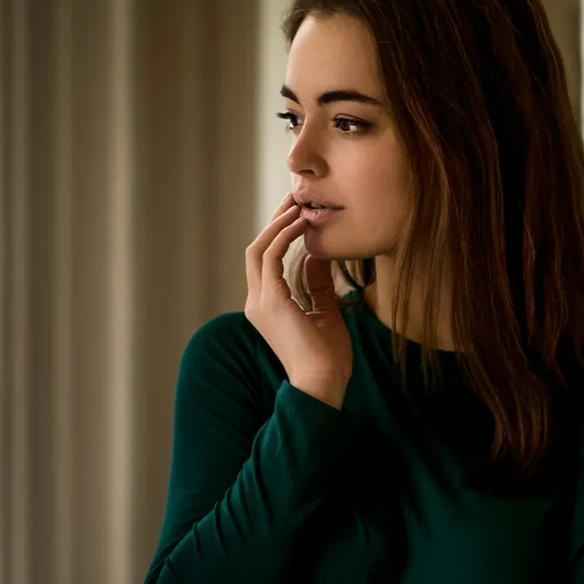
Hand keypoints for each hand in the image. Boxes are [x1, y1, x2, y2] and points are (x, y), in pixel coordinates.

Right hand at [245, 193, 352, 408]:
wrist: (324, 383)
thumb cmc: (328, 356)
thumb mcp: (324, 311)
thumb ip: (317, 284)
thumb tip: (318, 256)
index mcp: (266, 306)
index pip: (265, 261)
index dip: (279, 235)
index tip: (298, 215)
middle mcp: (256, 302)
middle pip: (256, 249)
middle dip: (274, 222)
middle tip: (296, 200)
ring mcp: (260, 303)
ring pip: (258, 249)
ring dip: (278, 224)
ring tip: (299, 206)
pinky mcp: (271, 302)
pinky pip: (271, 258)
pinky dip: (285, 237)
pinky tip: (303, 225)